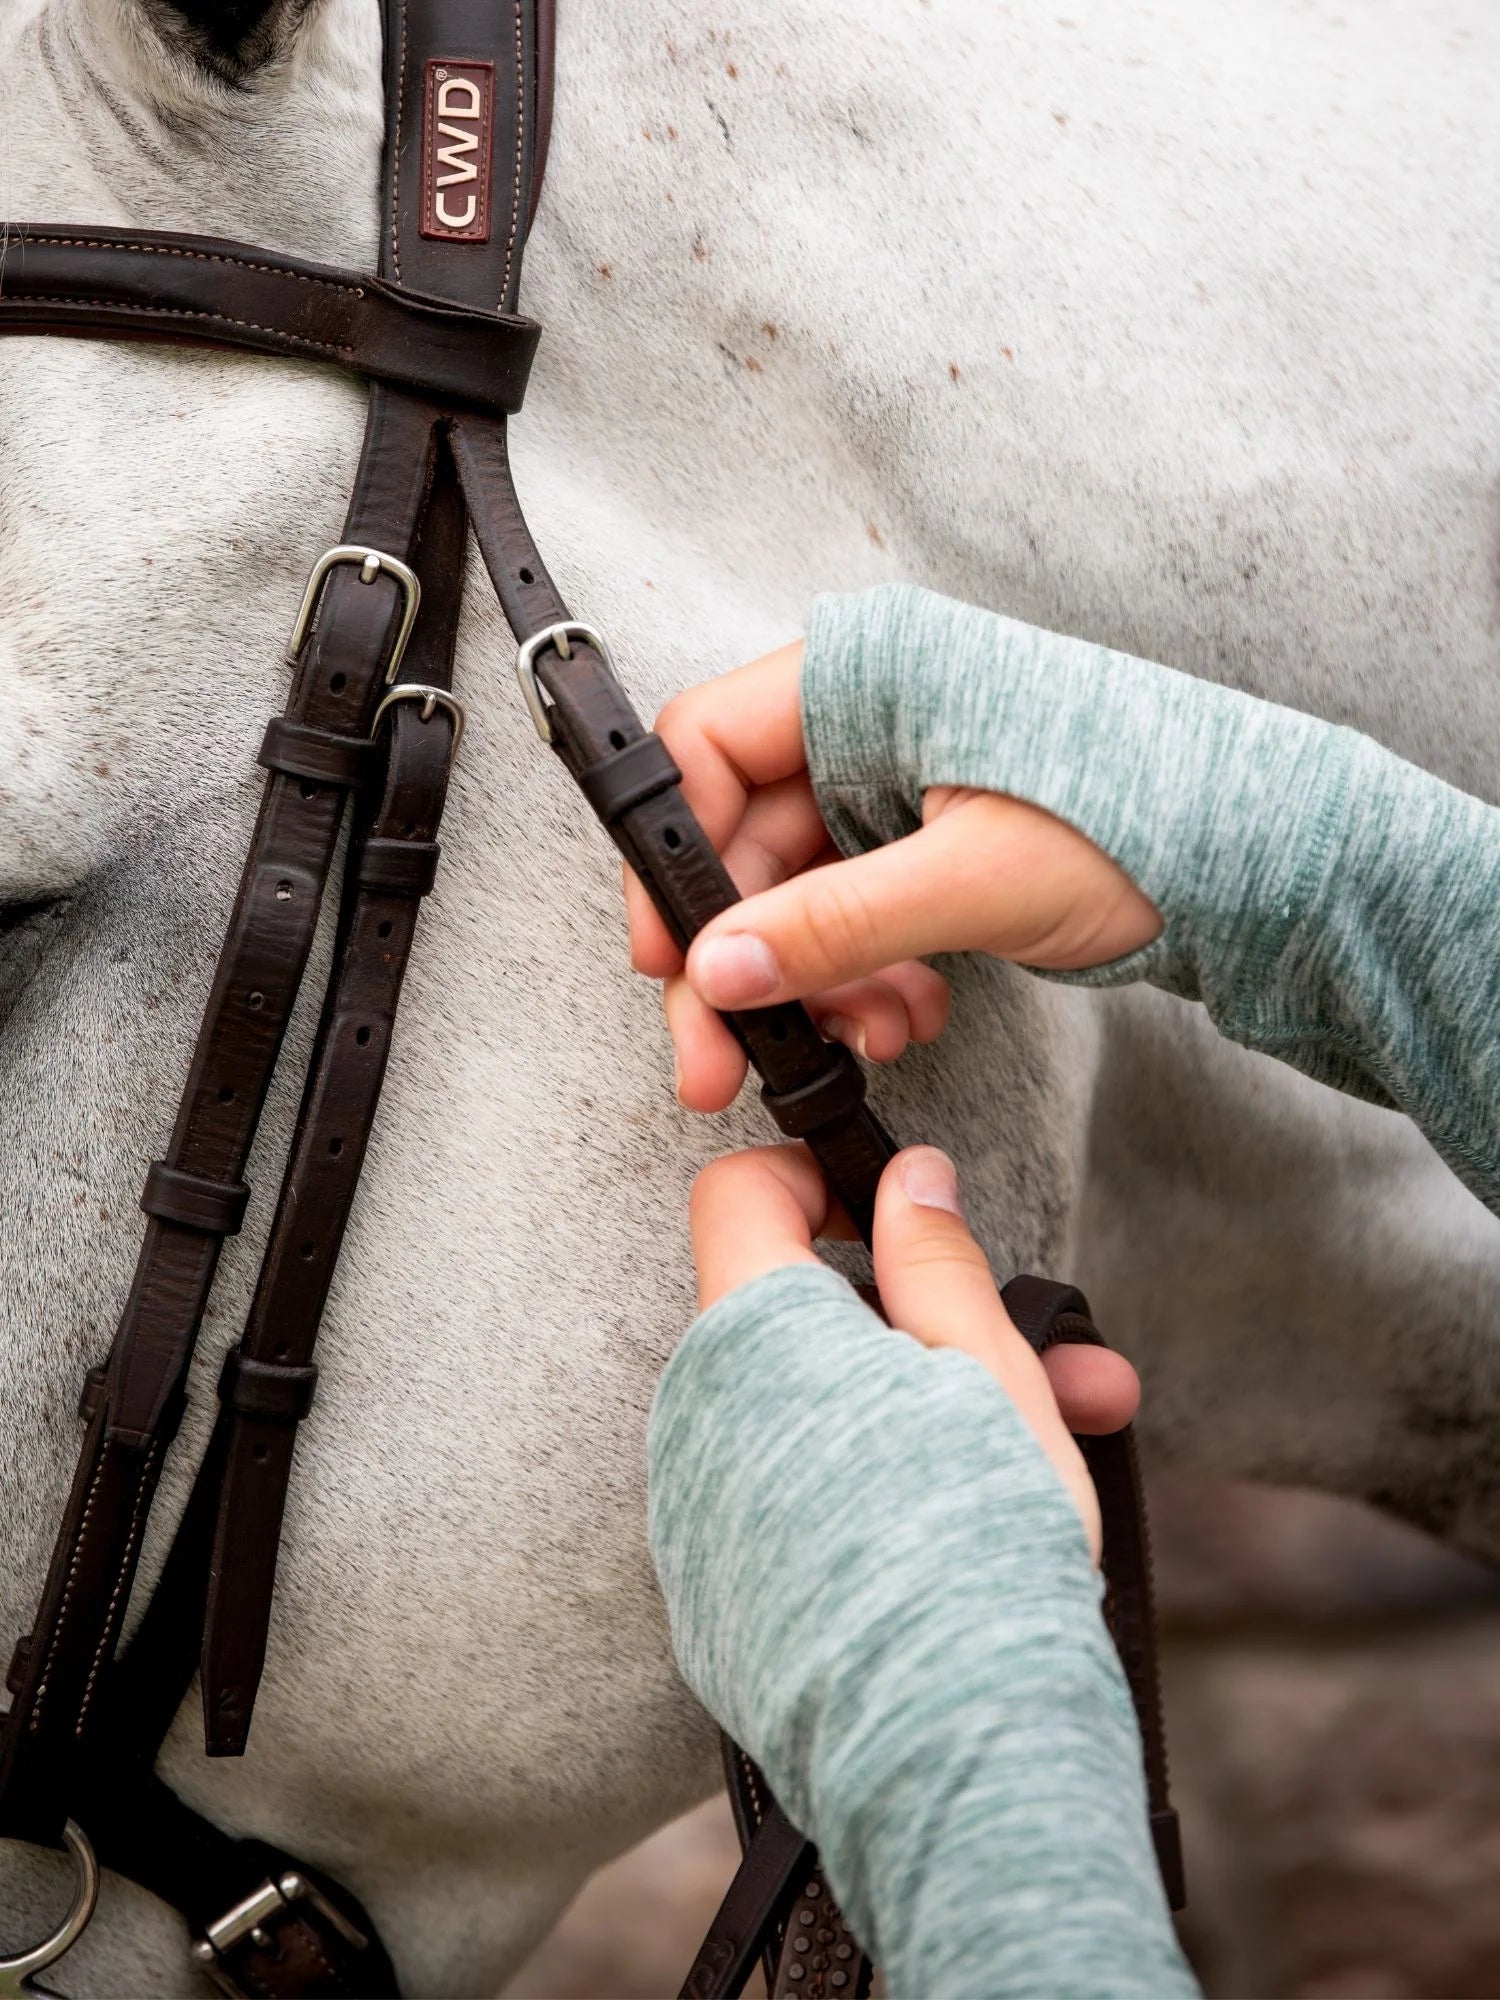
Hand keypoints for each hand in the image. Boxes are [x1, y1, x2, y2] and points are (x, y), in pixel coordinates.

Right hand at [626, 640, 1161, 1108]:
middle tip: (717, 1057)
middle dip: (737, 955)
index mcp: (868, 676)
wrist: (1259, 855)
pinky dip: (864, 972)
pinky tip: (905, 1014)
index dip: (672, 856)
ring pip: (798, 888)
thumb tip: (719, 968)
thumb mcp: (972, 877)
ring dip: (812, 978)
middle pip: (743, 837)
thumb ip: (834, 924)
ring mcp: (899, 782)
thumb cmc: (1146, 813)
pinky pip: (855, 909)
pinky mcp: (930, 839)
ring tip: (862, 1037)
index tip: (668, 956)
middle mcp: (869, 718)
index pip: (707, 747)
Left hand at [691, 1142, 1142, 1557]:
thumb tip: (906, 1175)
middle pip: (798, 1318)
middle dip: (921, 1324)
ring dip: (914, 1413)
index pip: (738, 1195)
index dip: (814, 1183)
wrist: (947, 1754)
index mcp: (755, 1336)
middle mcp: (700, 1414)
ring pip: (809, 1415)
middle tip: (1043, 1363)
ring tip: (1043, 1465)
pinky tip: (961, 1532)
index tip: (895, 1219)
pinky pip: (784, 1500)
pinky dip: (864, 1491)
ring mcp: (698, 1511)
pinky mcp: (713, 1593)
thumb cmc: (980, 1540)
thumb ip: (933, 1259)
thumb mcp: (985, 1371)